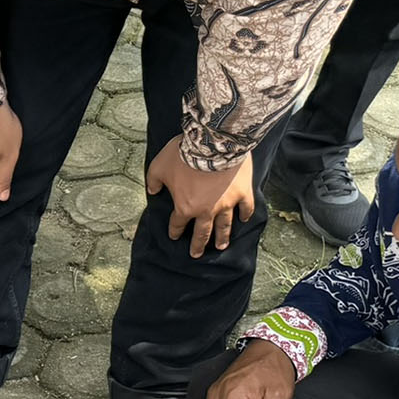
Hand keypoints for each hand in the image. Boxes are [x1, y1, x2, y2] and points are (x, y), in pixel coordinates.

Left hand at [148, 137, 252, 256]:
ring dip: (222, 237)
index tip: (174, 236)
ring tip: (222, 246)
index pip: (178, 223)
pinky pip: (246, 208)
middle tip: (197, 254)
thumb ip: (154, 181)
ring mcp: (226, 203)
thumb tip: (152, 191)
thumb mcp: (158, 167)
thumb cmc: (183, 155)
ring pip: (224, 226)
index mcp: (185, 207)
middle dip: (198, 245)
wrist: (212, 143)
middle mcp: (206, 210)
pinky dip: (245, 215)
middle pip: (202, 233)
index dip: (175, 231)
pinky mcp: (242, 193)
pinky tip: (244, 220)